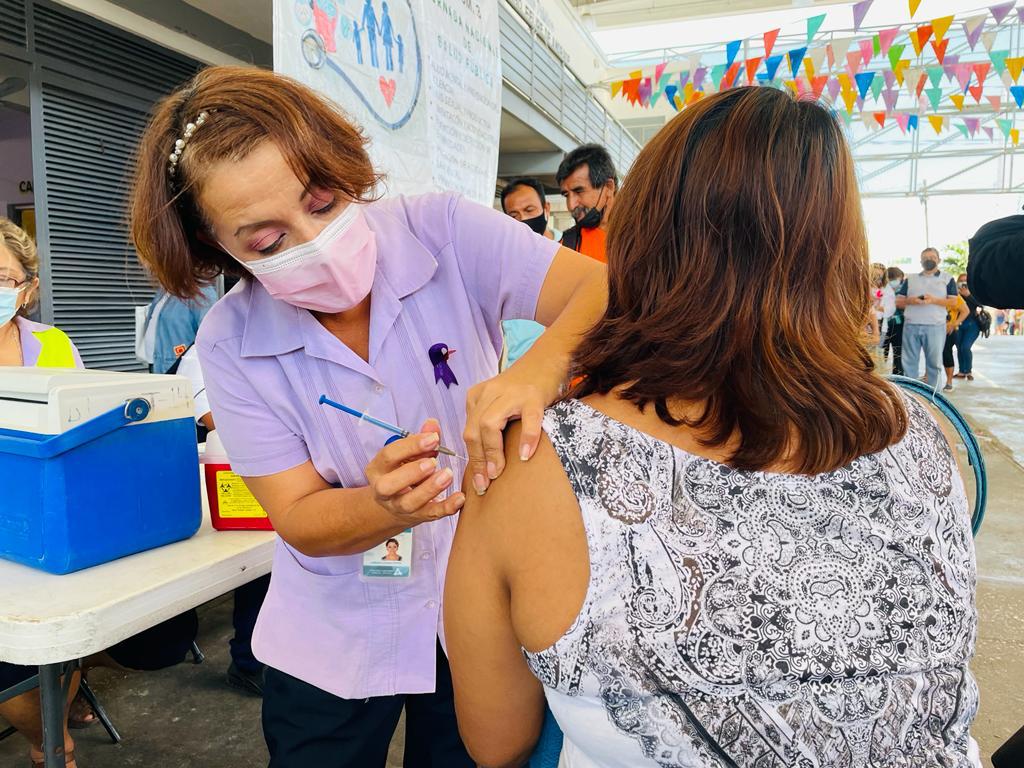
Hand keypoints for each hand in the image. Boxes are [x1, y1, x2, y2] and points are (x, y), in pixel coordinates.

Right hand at [365, 419, 465, 523]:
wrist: (395, 504)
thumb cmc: (404, 470)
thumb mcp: (407, 454)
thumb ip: (420, 439)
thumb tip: (432, 423)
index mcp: (378, 468)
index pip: (388, 456)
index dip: (411, 446)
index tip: (433, 438)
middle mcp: (383, 490)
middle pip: (389, 485)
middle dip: (412, 473)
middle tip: (433, 462)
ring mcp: (399, 506)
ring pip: (409, 502)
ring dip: (430, 489)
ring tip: (447, 475)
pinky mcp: (418, 517)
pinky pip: (431, 514)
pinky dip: (447, 507)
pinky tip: (460, 497)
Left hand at [463, 359, 562, 495]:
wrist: (546, 358)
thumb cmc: (523, 388)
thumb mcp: (498, 402)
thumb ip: (488, 422)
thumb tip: (484, 462)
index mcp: (477, 396)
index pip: (468, 432)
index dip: (471, 459)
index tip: (477, 482)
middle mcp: (490, 393)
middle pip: (474, 430)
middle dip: (477, 460)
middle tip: (484, 484)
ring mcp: (512, 393)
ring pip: (490, 424)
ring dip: (492, 452)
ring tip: (498, 472)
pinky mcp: (533, 396)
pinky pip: (528, 420)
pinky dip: (526, 439)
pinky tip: (525, 456)